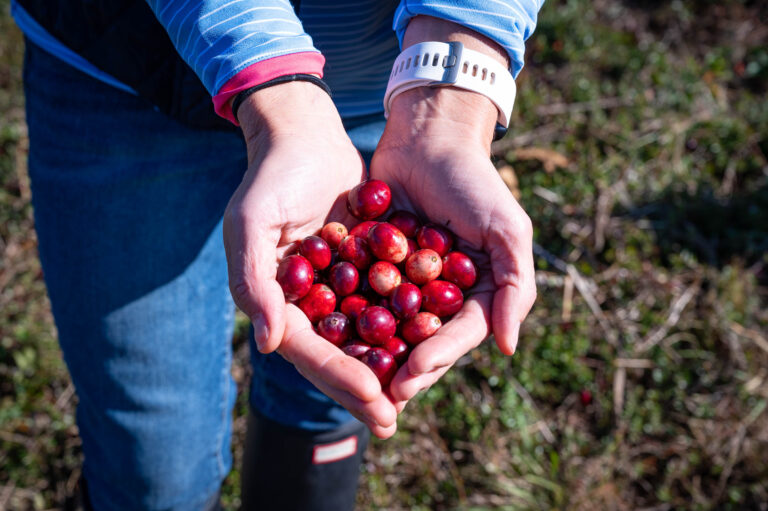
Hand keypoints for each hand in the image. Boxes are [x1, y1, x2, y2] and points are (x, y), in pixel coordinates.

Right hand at [222, 81, 396, 435]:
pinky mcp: (363, 270)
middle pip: (337, 355)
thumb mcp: (252, 223)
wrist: (305, 137)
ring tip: (413, 396)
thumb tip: (269, 344)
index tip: (373, 395)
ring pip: (364, 338)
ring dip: (387, 367)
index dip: (338, 375)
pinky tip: (431, 346)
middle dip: (364, 388)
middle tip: (391, 421)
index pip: (309, 349)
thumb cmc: (271, 178)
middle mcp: (307, 304)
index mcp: (277, 302)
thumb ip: (254, 282)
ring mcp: (337, 289)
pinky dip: (404, 327)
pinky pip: (385, 305)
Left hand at [371, 86, 536, 406]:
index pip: (460, 334)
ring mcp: (406, 281)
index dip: (439, 356)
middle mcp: (442, 293)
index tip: (413, 373)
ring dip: (373, 353)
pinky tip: (329, 335)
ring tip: (352, 375)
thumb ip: (514, 285)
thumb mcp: (507, 229)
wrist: (428, 137)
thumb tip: (507, 348)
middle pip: (423, 339)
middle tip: (378, 393)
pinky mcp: (373, 265)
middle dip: (403, 366)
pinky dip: (348, 316)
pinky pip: (362, 296)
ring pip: (390, 327)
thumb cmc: (474, 181)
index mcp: (477, 291)